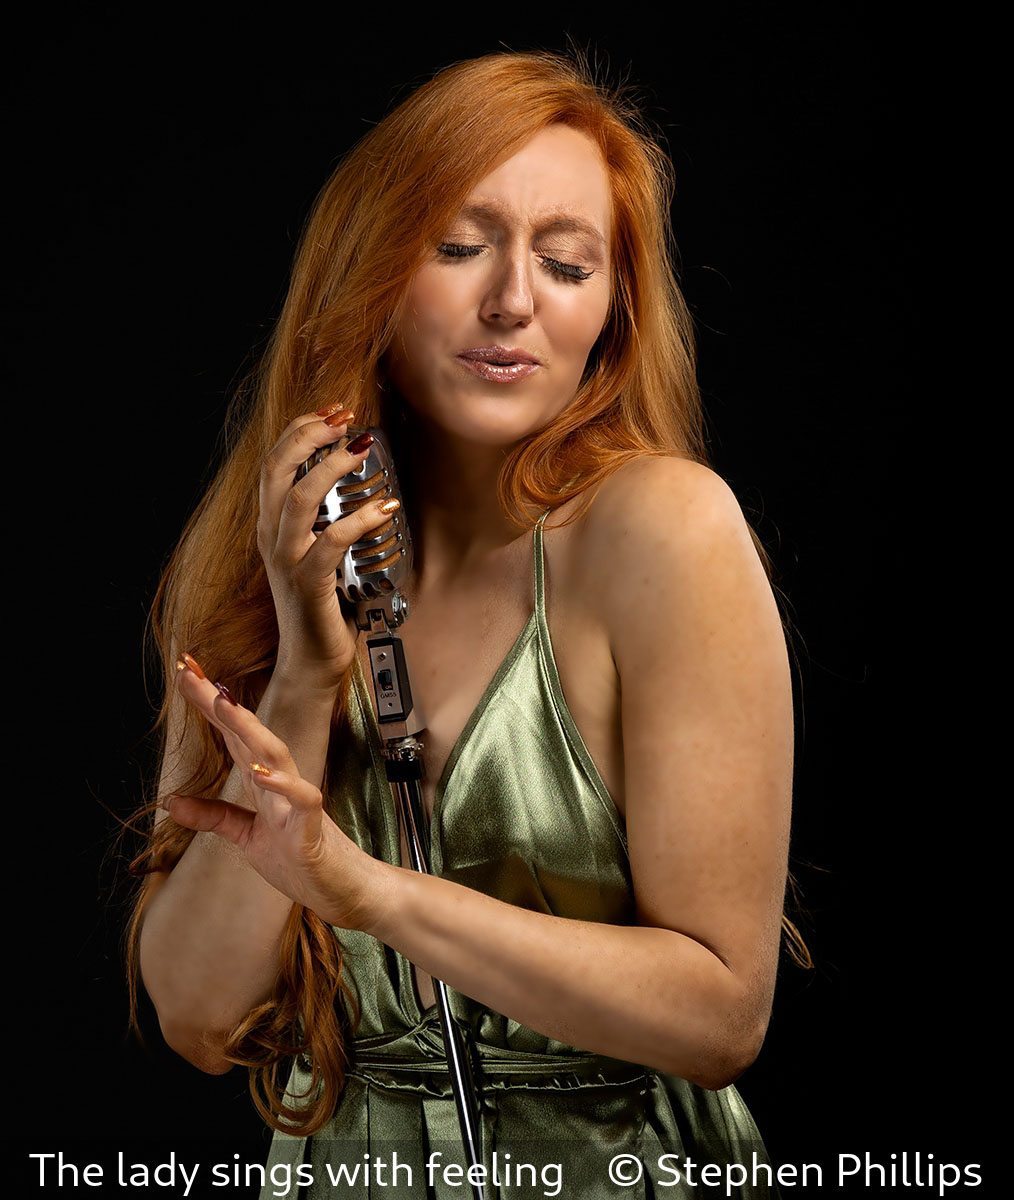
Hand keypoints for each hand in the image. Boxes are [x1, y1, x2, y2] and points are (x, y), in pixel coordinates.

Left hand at [166, 658, 390, 932]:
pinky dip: (283, 784)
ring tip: (221, 703)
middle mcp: (279, 783)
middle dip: (219, 702)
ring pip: (274, 754)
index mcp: (262, 782)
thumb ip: (213, 816)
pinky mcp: (311, 829)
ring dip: (248, 728)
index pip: (231, 735)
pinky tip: (260, 772)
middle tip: (189, 671)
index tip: (184, 672)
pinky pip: (302, 799)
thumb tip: (171, 800)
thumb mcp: (245, 837)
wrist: (344, 890)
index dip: (208, 704)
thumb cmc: (301, 859)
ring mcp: (295, 802)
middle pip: (247, 733)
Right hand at [258, 409, 399, 690]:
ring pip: (300, 498)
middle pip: (277, 470)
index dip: (301, 430)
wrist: (310, 664)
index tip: (333, 412)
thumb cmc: (321, 608)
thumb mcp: (317, 555)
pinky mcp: (310, 585)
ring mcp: (288, 562)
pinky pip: (332, 542)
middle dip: (310, 435)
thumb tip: (355, 483)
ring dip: (333, 467)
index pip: (274, 464)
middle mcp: (273, 539)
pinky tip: (386, 506)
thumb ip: (324, 521)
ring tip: (363, 448)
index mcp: (272, 527)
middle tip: (344, 417)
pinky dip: (361, 519)